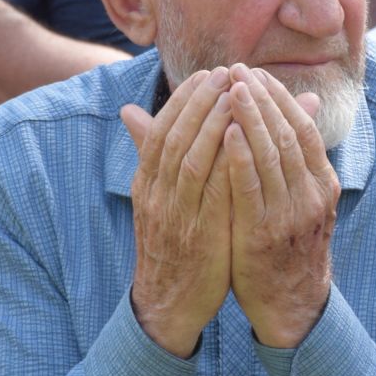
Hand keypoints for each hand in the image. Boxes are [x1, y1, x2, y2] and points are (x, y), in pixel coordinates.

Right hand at [121, 67, 238, 357]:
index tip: (208, 73)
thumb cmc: (170, 244)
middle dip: (200, 101)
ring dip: (213, 124)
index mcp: (145, 183)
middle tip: (225, 72)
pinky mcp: (198, 236)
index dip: (184, 99)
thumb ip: (151, 154)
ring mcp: (175, 216)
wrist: (167, 303)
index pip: (161, 129)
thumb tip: (130, 109)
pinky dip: (227, 164)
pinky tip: (246, 143)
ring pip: (191, 159)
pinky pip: (212, 193)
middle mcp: (156, 195)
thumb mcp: (155, 197)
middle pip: (174, 137)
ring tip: (236, 96)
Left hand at [222, 65, 337, 348]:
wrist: (292, 304)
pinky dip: (241, 156)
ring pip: (273, 155)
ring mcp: (291, 215)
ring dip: (250, 117)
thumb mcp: (300, 200)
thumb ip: (295, 158)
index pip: (303, 128)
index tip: (255, 73)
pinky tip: (227, 132)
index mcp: (321, 183)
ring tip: (230, 88)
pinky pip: (252, 187)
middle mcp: (312, 195)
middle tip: (238, 69)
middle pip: (288, 134)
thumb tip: (303, 107)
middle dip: (262, 99)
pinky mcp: (265, 234)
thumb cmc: (287, 245)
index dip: (280, 98)